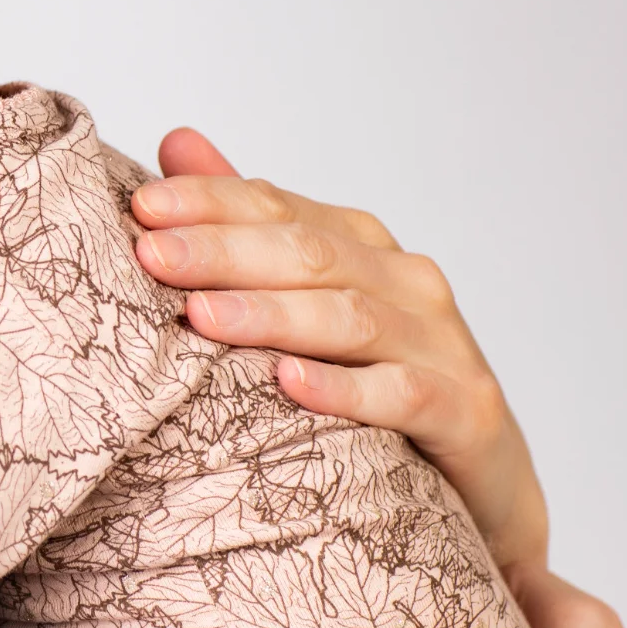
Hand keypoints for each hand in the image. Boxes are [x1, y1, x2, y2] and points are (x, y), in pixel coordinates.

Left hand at [129, 128, 547, 574]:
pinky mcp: (464, 412)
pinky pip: (400, 394)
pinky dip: (343, 388)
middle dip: (223, 252)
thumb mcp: (307, 303)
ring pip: (349, 318)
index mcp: (363, 246)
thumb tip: (175, 142)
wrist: (486, 485)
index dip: (210, 202)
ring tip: (201, 315)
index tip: (140, 208)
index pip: (276, 207)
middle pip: (308, 255)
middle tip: (151, 255)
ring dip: (270, 315)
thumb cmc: (377, 385)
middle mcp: (406, 283)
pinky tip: (287, 383)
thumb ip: (246, 226)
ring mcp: (442, 345)